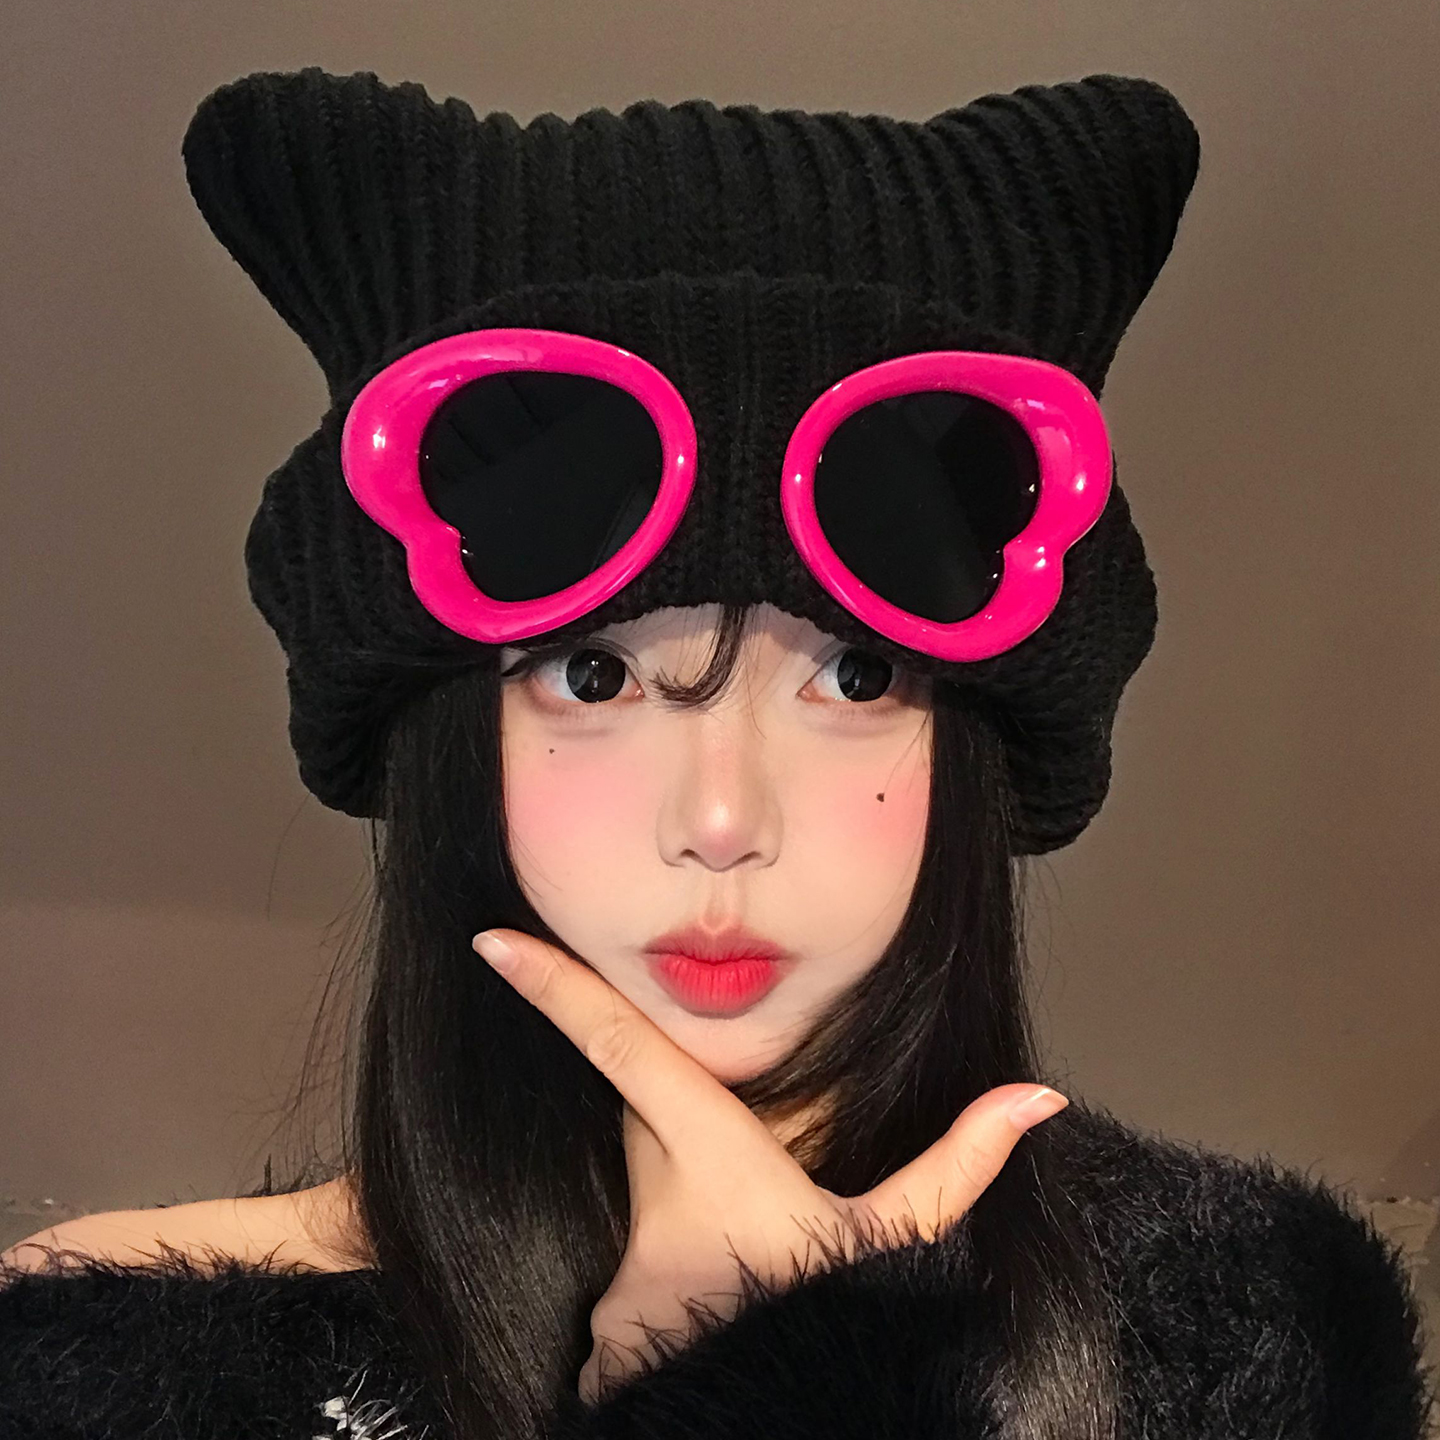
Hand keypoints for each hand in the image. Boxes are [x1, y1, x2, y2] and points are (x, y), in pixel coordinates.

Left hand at [471, 927, 1068, 1405]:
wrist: (769, 1417)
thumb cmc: (829, 1334)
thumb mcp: (898, 1249)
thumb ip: (957, 1168)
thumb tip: (1037, 1099)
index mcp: (719, 1166)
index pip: (624, 1054)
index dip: (557, 990)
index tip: (492, 942)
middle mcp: (652, 1213)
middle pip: (645, 1126)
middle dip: (676, 1129)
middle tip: (737, 1188)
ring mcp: (617, 1280)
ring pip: (643, 1210)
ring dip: (687, 1225)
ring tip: (741, 1278)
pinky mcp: (602, 1336)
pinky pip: (631, 1280)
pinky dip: (668, 1285)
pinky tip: (713, 1319)